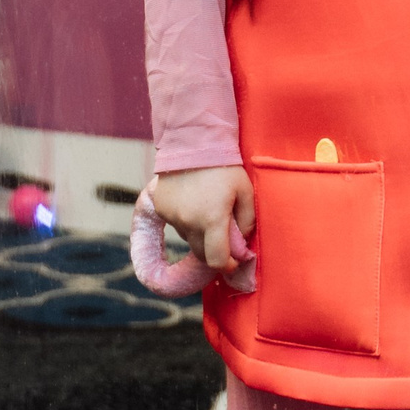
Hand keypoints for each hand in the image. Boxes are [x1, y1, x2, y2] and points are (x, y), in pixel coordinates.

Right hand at [150, 162, 255, 278]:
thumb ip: (247, 221)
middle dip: (214, 252)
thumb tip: (241, 244)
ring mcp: (173, 216)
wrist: (192, 143)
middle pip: (201, 254)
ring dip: (200, 234)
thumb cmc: (225, 167)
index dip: (227, 266)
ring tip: (207, 211)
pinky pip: (177, 225)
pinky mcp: (162, 209)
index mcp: (213, 219)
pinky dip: (186, 222)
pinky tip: (193, 203)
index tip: (234, 263)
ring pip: (189, 239)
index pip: (217, 260)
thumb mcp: (246, 191)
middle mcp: (190, 222)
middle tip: (223, 239)